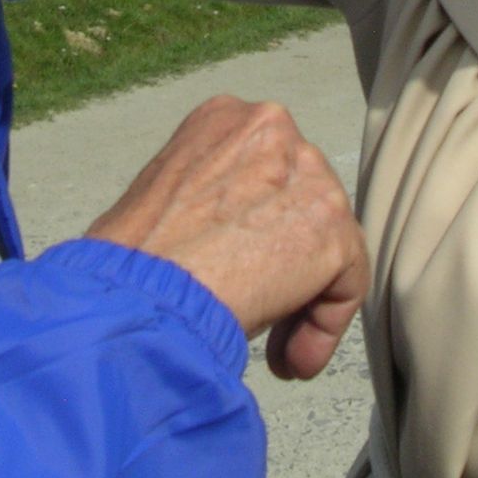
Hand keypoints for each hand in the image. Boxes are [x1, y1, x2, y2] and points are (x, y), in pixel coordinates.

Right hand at [87, 94, 367, 380]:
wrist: (138, 290)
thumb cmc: (130, 261)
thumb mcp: (165, 194)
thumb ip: (213, 196)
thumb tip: (232, 235)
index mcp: (225, 118)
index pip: (269, 175)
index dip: (259, 233)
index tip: (238, 275)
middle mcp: (272, 128)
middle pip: (304, 205)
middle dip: (287, 265)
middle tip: (261, 316)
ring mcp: (307, 172)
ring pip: (329, 245)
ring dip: (303, 303)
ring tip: (276, 352)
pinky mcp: (331, 224)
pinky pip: (346, 283)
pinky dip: (324, 326)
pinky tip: (291, 359)